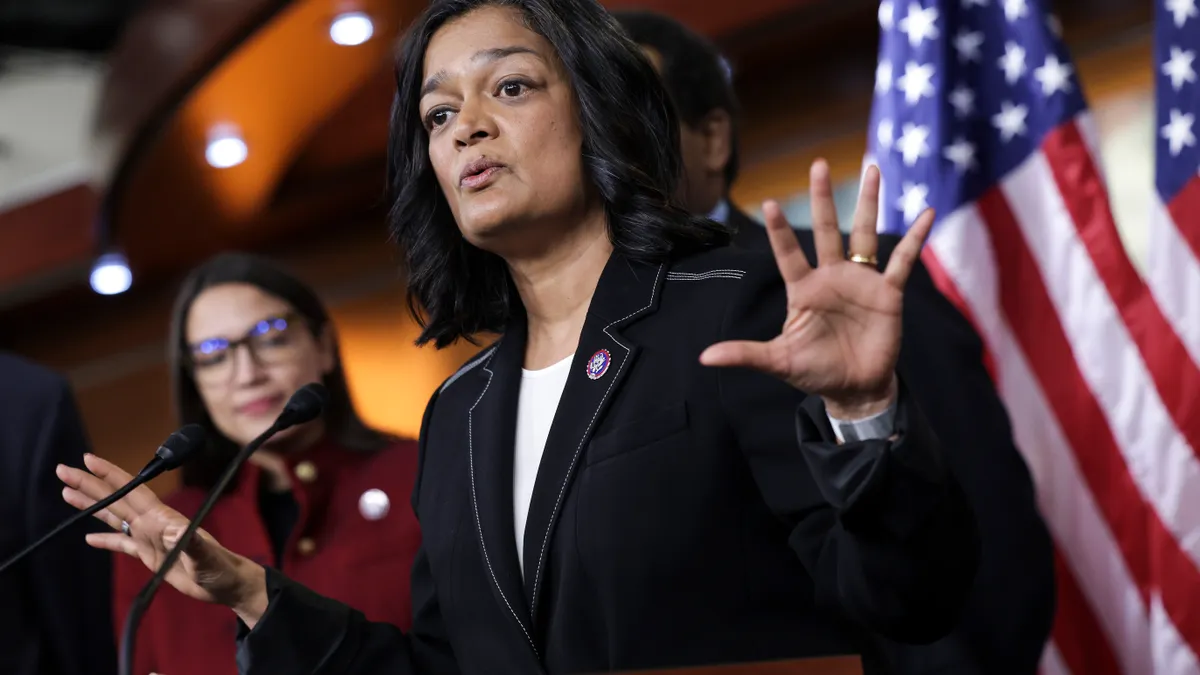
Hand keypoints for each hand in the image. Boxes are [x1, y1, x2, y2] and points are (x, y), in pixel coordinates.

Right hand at [57, 454, 267, 622]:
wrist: (225, 584)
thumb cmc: (218, 567)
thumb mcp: (205, 555)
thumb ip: (190, 543)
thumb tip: (176, 531)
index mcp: (161, 518)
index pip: (130, 490)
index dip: (110, 474)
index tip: (88, 459)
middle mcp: (152, 523)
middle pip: (115, 499)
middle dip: (89, 484)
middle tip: (63, 470)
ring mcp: (149, 538)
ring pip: (114, 517)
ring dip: (91, 506)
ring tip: (67, 493)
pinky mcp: (150, 555)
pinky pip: (122, 544)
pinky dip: (105, 540)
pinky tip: (88, 538)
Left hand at [700, 159, 932, 418]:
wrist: (855, 389)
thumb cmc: (815, 372)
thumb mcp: (779, 362)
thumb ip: (746, 354)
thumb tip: (705, 358)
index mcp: (803, 289)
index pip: (788, 253)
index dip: (780, 231)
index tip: (769, 203)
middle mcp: (831, 277)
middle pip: (826, 229)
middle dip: (822, 198)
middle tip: (818, 164)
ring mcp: (861, 281)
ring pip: (864, 233)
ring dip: (868, 202)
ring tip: (871, 169)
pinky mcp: (888, 293)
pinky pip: (903, 260)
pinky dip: (915, 239)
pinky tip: (926, 214)